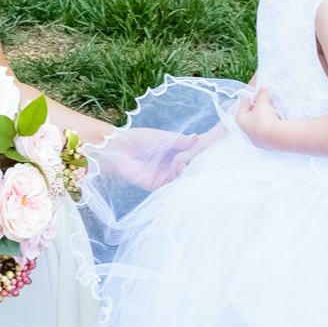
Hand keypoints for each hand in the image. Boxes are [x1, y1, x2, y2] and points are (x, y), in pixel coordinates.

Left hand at [97, 126, 212, 188]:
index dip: (198, 156)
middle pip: (187, 169)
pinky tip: (184, 184)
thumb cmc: (138, 139)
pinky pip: (169, 189)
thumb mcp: (162, 137)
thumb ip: (179, 140)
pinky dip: (177, 188)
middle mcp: (170, 164)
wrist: (118, 150)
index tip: (209, 156)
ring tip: (196, 176)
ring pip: (180, 180)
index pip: (189, 156)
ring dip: (187, 178)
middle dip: (195, 169)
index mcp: (172, 151)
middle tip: (206, 169)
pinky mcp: (155, 185)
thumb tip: (196, 139)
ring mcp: (164, 175)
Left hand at [234, 85, 285, 148]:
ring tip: (273, 113)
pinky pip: (266, 133)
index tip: (260, 98)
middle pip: (251, 116)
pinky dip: (270, 127)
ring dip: (265, 118)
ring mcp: (255, 139)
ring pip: (259, 125)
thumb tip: (262, 88)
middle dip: (260, 109)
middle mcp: (246, 131)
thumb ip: (261, 94)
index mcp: (240, 121)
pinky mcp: (264, 144)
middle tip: (268, 105)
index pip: (244, 107)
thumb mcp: (262, 102)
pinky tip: (276, 123)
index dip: (252, 101)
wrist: (276, 136)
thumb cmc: (264, 118)